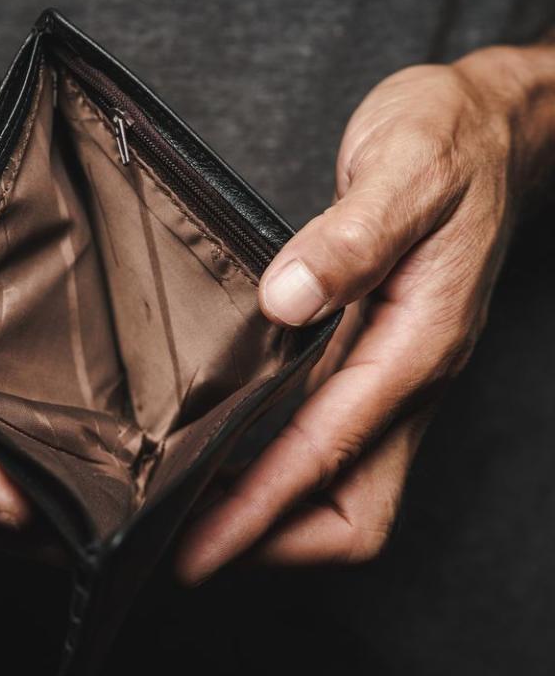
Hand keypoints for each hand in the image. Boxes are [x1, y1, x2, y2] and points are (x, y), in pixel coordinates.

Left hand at [176, 45, 550, 581]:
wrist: (488, 126)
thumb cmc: (450, 142)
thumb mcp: (404, 170)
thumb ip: (352, 237)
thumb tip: (288, 301)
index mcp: (419, 344)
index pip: (330, 453)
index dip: (262, 508)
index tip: (200, 548)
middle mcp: (408, 375)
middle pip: (355, 509)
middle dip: (275, 540)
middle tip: (187, 548)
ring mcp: (393, 373)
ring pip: (342, 485)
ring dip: (271, 513)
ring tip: (192, 516)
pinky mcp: (374, 358)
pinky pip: (329, 440)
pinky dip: (277, 465)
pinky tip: (226, 451)